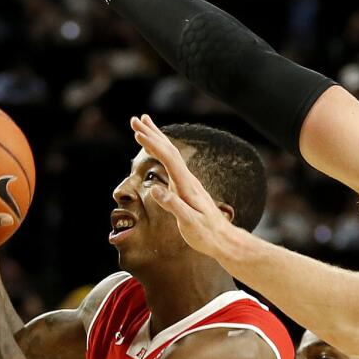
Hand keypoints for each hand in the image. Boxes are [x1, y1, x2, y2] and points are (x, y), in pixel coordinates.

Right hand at [130, 114, 237, 260]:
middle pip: (168, 150)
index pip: (168, 158)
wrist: (223, 239)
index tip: (137, 133)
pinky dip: (160, 152)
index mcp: (186, 185)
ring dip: (156, 138)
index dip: (153, 144)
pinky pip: (170, 164)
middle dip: (151, 133)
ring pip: (170, 154)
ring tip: (143, 125)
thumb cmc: (206, 233)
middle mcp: (187, 179)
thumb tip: (155, 189)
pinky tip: (156, 150)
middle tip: (135, 119)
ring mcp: (187, 182)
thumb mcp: (189, 222)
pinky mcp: (186, 188)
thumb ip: (173, 205)